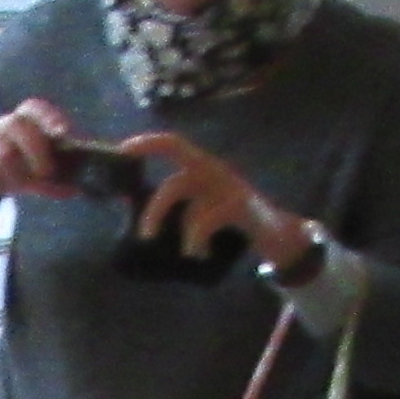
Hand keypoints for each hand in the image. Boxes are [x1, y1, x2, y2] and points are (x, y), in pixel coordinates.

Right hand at [0, 99, 82, 227]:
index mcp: (14, 127)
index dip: (48, 116)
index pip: (31, 109)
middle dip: (36, 149)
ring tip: (17, 185)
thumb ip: (47, 181)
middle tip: (44, 173)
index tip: (63, 132)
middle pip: (18, 123)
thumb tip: (75, 189)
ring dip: (14, 169)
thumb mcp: (23, 176)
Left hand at [108, 131, 296, 266]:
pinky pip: (206, 221)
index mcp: (202, 166)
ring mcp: (229, 185)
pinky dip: (196, 240)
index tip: (123, 150)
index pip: (172, 144)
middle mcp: (214, 169)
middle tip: (144, 237)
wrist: (276, 235)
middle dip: (155, 210)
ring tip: (185, 254)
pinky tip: (199, 254)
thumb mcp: (200, 210)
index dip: (147, 144)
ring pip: (196, 207)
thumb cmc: (230, 222)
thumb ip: (174, 207)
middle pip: (176, 181)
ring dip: (181, 232)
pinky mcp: (241, 205)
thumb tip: (129, 209)